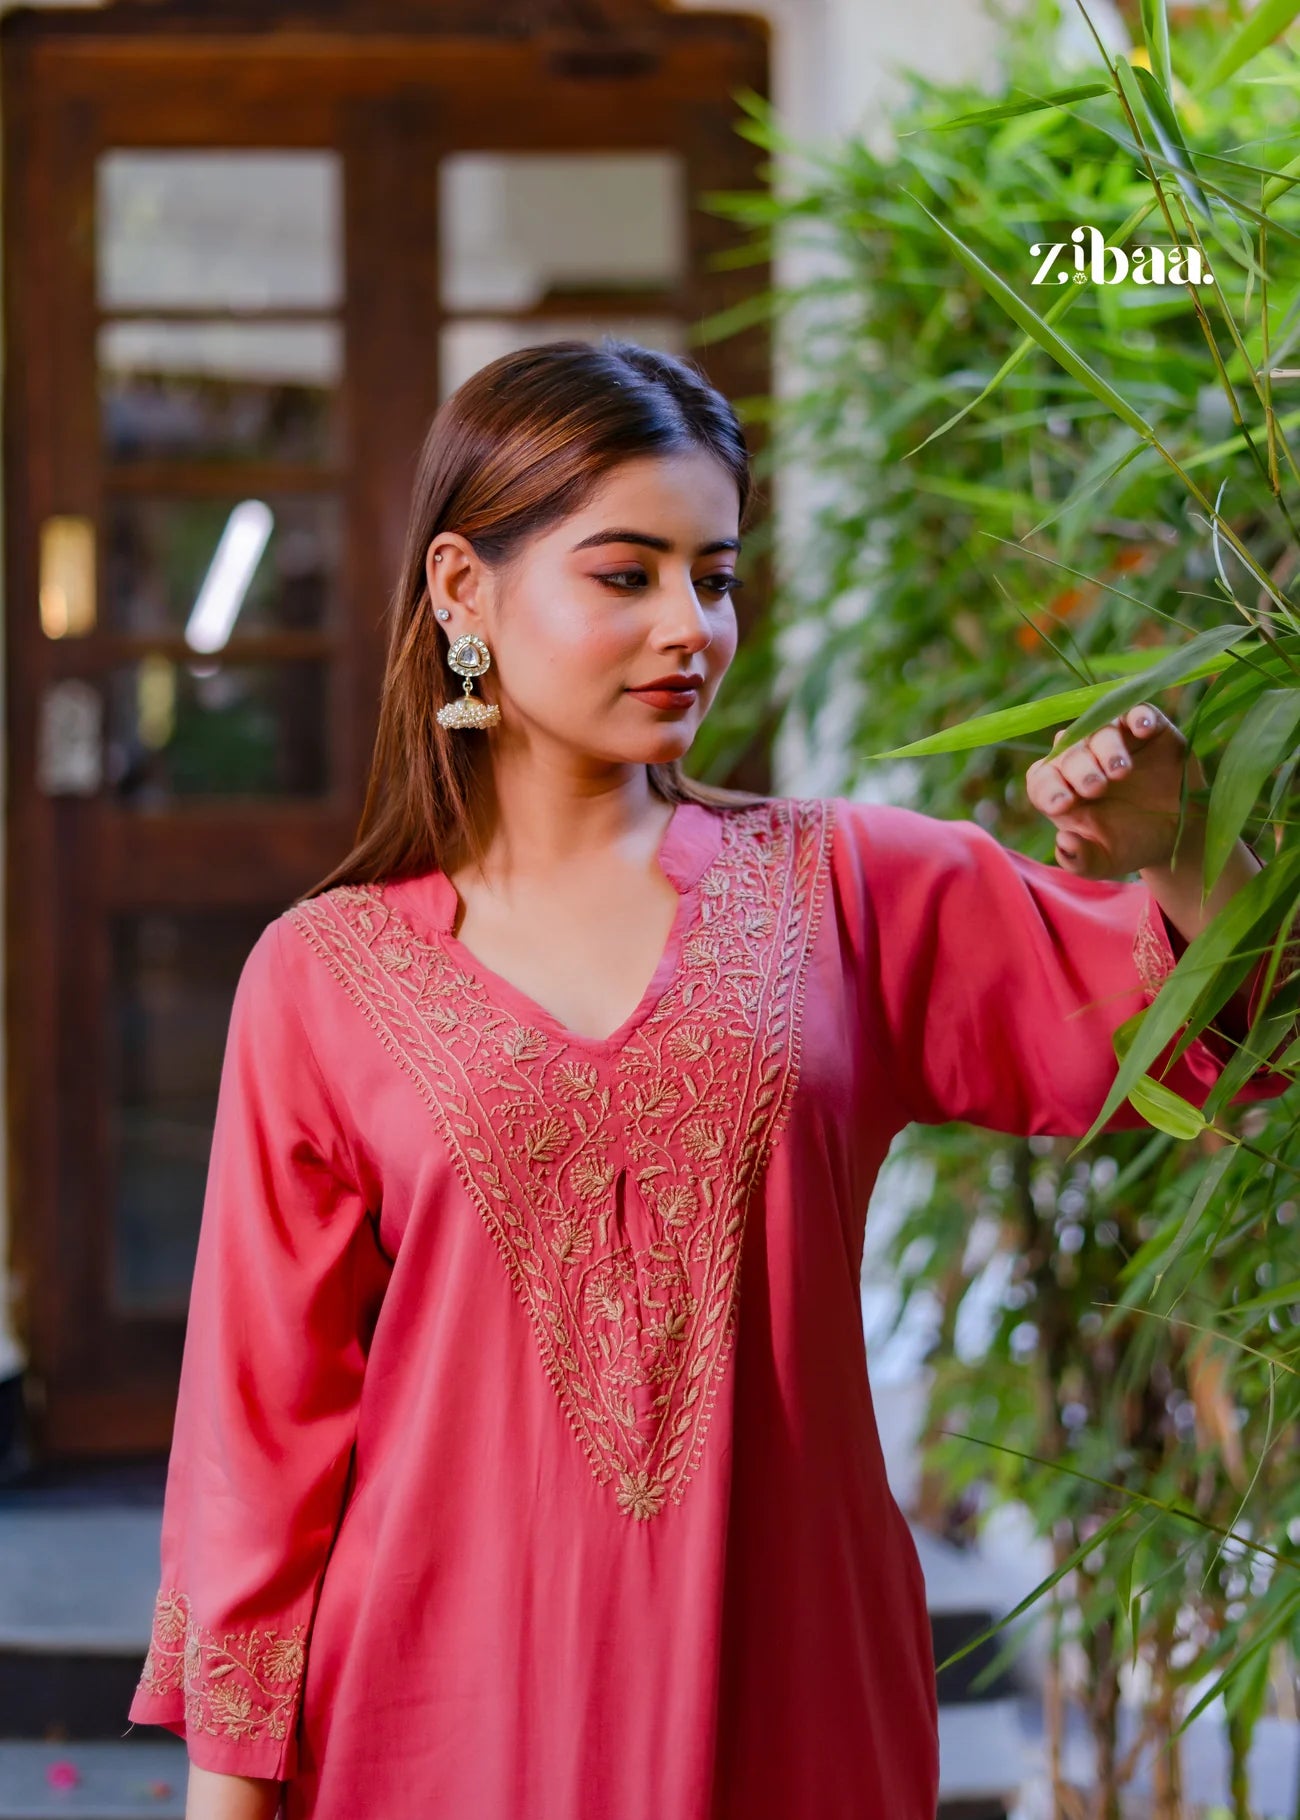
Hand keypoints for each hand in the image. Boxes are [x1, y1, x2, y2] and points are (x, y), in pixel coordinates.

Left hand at [1025, 702, 1206, 879]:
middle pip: (1069, 750)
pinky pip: (1137, 712)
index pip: (1042, 780)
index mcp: (1062, 788)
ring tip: (1120, 770)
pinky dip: (1139, 715)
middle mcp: (1082, 758)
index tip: (1063, 805)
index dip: (1048, 789)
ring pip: (1099, 727)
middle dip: (1080, 768)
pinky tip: (1143, 729)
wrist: (1178, 835)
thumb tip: (1063, 843)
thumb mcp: (1104, 863)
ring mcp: (1114, 739)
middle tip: (1097, 787)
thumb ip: (1081, 859)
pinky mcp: (1148, 729)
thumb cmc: (1130, 846)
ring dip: (1106, 746)